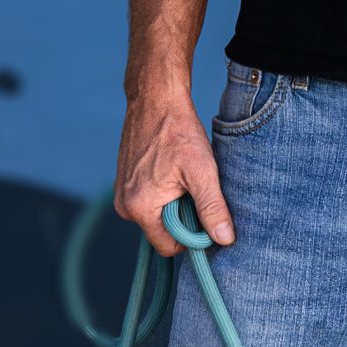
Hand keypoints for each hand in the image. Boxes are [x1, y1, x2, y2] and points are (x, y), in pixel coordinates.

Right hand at [116, 78, 234, 255]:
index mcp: (140, 207)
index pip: (168, 247)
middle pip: (162, 232)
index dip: (192, 238)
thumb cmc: (178, 132)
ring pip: (157, 217)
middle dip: (184, 219)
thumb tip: (224, 240)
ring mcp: (121, 194)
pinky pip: (149, 202)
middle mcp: (124, 205)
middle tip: (197, 190)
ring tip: (186, 178)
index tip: (207, 216)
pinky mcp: (124, 183)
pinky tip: (174, 172)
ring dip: (175, 205)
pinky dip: (166, 194)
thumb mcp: (202, 171)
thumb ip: (213, 208)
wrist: (156, 100)